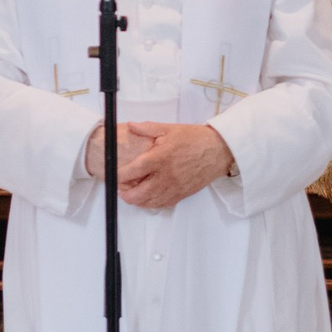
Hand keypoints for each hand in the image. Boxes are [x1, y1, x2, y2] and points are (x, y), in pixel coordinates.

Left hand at [117, 120, 232, 207]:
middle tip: (121, 185)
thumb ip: (147, 128)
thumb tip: (131, 126)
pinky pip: (161, 205)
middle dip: (124, 192)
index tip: (114, 172)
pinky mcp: (180, 195)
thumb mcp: (168, 128)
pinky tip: (147, 196)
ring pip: (148, 203)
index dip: (119, 175)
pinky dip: (150, 203)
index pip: (131, 172)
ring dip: (136, 199)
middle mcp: (164, 177)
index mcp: (159, 159)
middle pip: (136, 194)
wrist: (217, 151)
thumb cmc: (195, 139)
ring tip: (132, 191)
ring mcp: (172, 188)